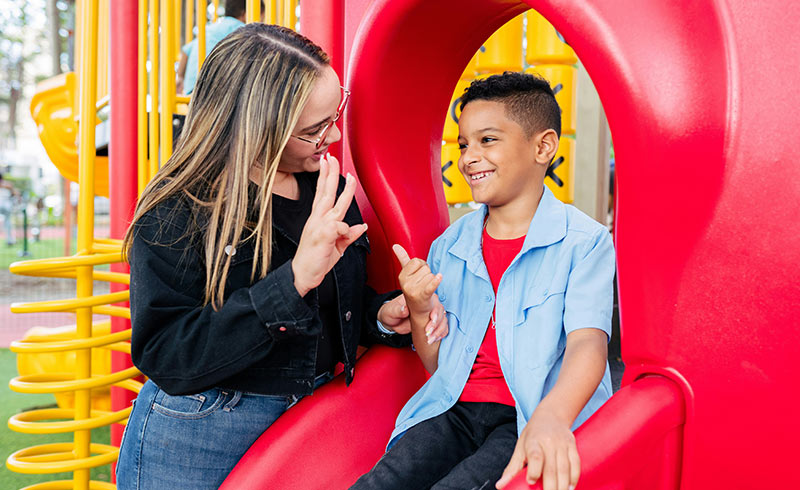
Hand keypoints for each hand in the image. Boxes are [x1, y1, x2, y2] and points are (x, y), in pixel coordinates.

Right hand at [292, 154, 366, 295]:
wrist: (302, 275)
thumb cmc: (316, 260)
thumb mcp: (336, 246)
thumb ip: (348, 235)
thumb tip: (361, 226)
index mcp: (319, 220)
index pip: (323, 194)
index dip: (326, 177)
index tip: (328, 162)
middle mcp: (318, 220)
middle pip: (326, 193)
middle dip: (331, 174)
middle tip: (333, 158)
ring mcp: (320, 227)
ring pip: (334, 205)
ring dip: (344, 191)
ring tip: (350, 177)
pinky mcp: (323, 237)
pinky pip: (338, 227)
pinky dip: (345, 229)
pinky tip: (345, 232)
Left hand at [377, 293, 448, 341]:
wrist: (390, 322)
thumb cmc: (390, 312)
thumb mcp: (392, 311)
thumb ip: (398, 310)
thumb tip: (405, 309)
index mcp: (418, 298)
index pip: (433, 299)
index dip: (434, 308)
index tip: (431, 318)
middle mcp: (426, 305)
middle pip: (440, 310)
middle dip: (437, 322)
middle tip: (428, 331)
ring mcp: (429, 315)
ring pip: (442, 319)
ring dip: (439, 329)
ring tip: (430, 339)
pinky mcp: (430, 324)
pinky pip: (442, 327)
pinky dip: (441, 333)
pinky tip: (435, 339)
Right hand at [391, 244, 441, 314]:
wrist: (419, 309)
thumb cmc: (415, 288)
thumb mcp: (407, 274)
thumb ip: (402, 258)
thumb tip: (395, 245)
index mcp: (402, 276)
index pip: (417, 261)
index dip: (421, 266)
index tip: (419, 275)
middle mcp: (405, 283)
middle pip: (425, 269)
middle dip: (427, 274)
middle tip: (423, 284)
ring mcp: (413, 290)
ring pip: (431, 276)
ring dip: (432, 281)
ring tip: (426, 289)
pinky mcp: (422, 296)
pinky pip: (431, 285)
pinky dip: (436, 282)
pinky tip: (439, 277)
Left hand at [496, 408, 578, 489]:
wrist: (551, 415)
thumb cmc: (533, 435)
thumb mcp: (520, 448)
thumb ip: (512, 468)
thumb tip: (500, 486)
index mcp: (533, 442)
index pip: (535, 457)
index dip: (534, 471)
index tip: (531, 481)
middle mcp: (549, 442)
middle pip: (551, 468)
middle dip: (550, 487)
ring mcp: (562, 444)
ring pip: (565, 468)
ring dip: (563, 486)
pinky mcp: (572, 445)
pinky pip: (575, 464)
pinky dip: (574, 478)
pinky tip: (570, 488)